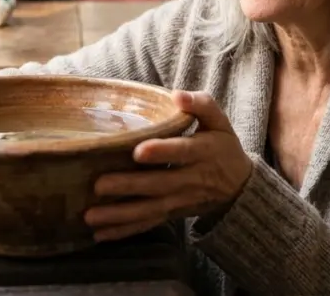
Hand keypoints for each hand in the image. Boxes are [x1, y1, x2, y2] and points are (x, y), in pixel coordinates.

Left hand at [83, 90, 252, 242]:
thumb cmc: (222, 145)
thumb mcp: (220, 122)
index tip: (138, 152)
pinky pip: (148, 224)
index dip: (162, 152)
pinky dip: (124, 231)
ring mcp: (180, 200)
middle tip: (99, 185)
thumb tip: (178, 95)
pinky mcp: (172, 214)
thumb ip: (201, 105)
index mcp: (203, 152)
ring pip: (149, 209)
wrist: (239, 186)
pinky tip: (100, 234)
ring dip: (119, 215)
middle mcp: (191, 179)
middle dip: (129, 186)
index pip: (181, 152)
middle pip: (158, 184)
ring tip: (91, 216)